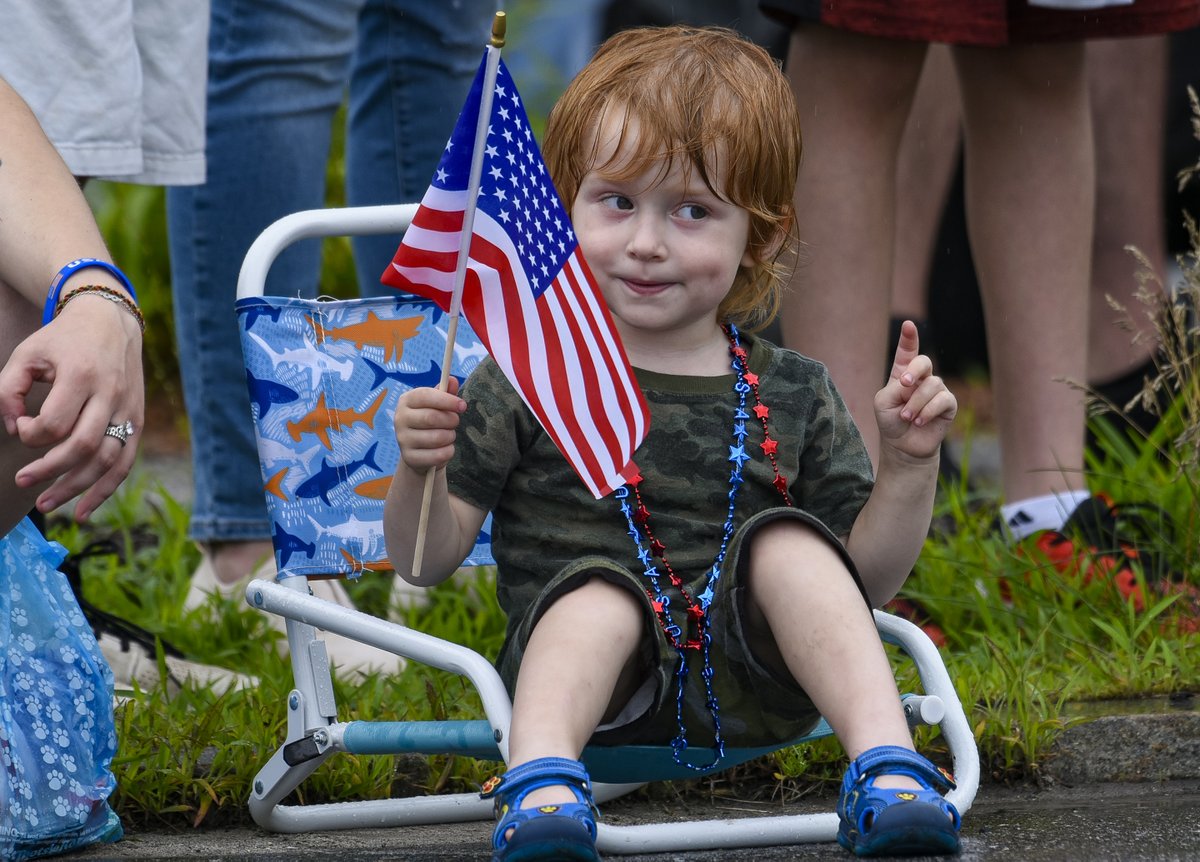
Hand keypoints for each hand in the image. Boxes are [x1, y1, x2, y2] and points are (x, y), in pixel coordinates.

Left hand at [0, 301, 143, 520]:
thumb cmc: (63, 340)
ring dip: (76, 488)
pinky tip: (83, 510)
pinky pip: (125, 463)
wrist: (111, 322)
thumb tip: (13, 428)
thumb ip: (9, 389)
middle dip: (50, 470)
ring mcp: (128, 410)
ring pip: (106, 461)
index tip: (19, 426)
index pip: (55, 423)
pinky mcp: (137, 421)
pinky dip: (105, 490)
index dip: (30, 434)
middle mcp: (111, 395)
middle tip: (22, 481)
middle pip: (83, 447)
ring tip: (46, 504)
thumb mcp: (28, 353)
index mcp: (82, 376)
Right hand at [393, 379, 465, 472]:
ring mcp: (402, 439)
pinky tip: (446, 448)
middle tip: (455, 422)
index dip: (447, 400)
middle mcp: (400, 418)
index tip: (462, 406)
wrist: (419, 451)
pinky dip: (448, 451)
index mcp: (406, 400)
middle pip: (432, 417)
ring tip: (449, 435)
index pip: (426, 396)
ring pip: (437, 438)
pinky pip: (437, 455)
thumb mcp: (438, 405)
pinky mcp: (409, 457)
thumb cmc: (431, 422)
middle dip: (451, 420)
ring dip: (450, 436)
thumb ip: (446, 392)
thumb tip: (452, 380)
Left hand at [873, 320, 956, 460]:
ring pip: (932, 385)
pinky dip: (928, 411)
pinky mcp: (948, 404)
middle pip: (923, 361)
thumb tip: (917, 385)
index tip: (908, 324)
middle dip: (914, 370)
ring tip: (907, 417)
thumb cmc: (891, 421)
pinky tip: (919, 421)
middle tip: (904, 384)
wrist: (903, 445)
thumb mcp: (884, 402)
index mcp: (903, 374)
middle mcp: (921, 378)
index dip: (908, 338)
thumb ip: (896, 388)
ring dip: (916, 403)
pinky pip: (942, 400)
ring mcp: (937, 390)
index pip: (907, 352)